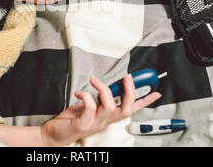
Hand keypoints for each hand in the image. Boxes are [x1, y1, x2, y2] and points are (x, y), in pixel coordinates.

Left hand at [40, 75, 161, 145]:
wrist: (55, 134)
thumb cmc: (73, 120)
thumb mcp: (91, 107)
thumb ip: (101, 98)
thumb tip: (109, 85)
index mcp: (109, 116)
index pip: (132, 109)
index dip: (145, 101)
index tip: (156, 92)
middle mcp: (106, 121)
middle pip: (127, 109)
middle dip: (131, 92)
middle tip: (128, 77)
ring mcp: (95, 123)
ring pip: (110, 106)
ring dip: (103, 89)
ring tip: (94, 80)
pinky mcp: (83, 124)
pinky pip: (89, 107)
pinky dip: (85, 95)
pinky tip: (79, 92)